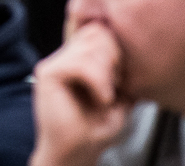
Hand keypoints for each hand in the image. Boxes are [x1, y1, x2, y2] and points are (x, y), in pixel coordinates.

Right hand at [30, 24, 133, 165]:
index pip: (98, 30)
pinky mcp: (48, 74)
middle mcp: (63, 58)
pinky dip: (98, 81)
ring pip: (90, 46)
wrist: (76, 154)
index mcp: (77, 60)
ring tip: (106, 95)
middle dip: (114, 58)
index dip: (116, 48)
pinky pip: (80, 63)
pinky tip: (102, 98)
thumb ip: (122, 71)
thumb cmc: (94, 131)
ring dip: (107, 73)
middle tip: (115, 86)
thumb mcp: (119, 95)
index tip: (121, 77)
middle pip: (96, 33)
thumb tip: (137, 49)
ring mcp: (54, 64)